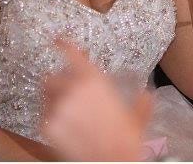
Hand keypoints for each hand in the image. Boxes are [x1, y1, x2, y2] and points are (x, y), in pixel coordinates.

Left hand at [42, 40, 150, 161]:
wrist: (111, 163)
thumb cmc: (126, 142)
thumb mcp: (137, 118)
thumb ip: (141, 102)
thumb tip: (147, 95)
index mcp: (94, 82)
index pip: (72, 55)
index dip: (63, 44)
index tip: (58, 39)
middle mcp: (73, 90)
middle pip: (54, 76)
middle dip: (59, 82)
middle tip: (69, 93)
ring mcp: (58, 109)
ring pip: (47, 96)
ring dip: (54, 99)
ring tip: (67, 113)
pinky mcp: (48, 127)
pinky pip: (45, 117)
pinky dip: (52, 120)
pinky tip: (66, 129)